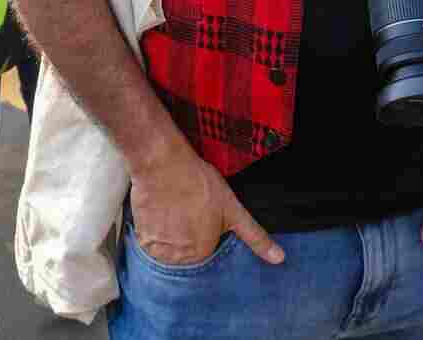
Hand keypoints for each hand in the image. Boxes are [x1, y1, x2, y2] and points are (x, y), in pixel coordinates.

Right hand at [130, 147, 283, 266]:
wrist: (164, 163)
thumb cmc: (201, 182)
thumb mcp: (233, 208)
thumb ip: (254, 236)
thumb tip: (280, 259)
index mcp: (203, 252)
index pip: (206, 249)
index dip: (206, 228)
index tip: (202, 210)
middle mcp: (180, 258)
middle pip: (186, 251)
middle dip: (187, 233)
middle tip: (186, 207)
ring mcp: (159, 249)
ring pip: (168, 248)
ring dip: (170, 233)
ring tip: (174, 207)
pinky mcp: (142, 238)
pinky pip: (150, 241)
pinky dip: (154, 229)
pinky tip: (161, 210)